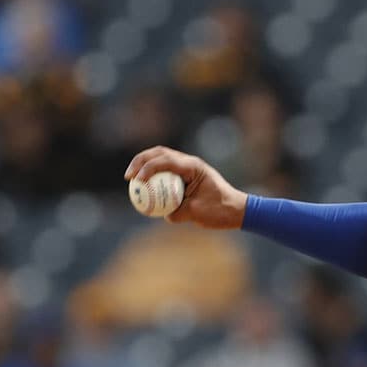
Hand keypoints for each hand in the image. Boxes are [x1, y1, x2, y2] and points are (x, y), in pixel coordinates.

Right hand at [124, 146, 246, 229]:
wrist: (238, 210)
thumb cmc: (220, 211)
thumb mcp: (196, 213)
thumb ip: (177, 212)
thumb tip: (162, 213)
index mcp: (193, 167)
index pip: (165, 160)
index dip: (147, 168)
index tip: (137, 181)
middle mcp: (190, 163)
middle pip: (159, 153)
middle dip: (140, 162)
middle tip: (129, 177)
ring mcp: (189, 168)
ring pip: (161, 159)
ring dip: (145, 165)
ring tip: (132, 179)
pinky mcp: (187, 176)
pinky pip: (167, 172)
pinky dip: (154, 176)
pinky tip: (145, 187)